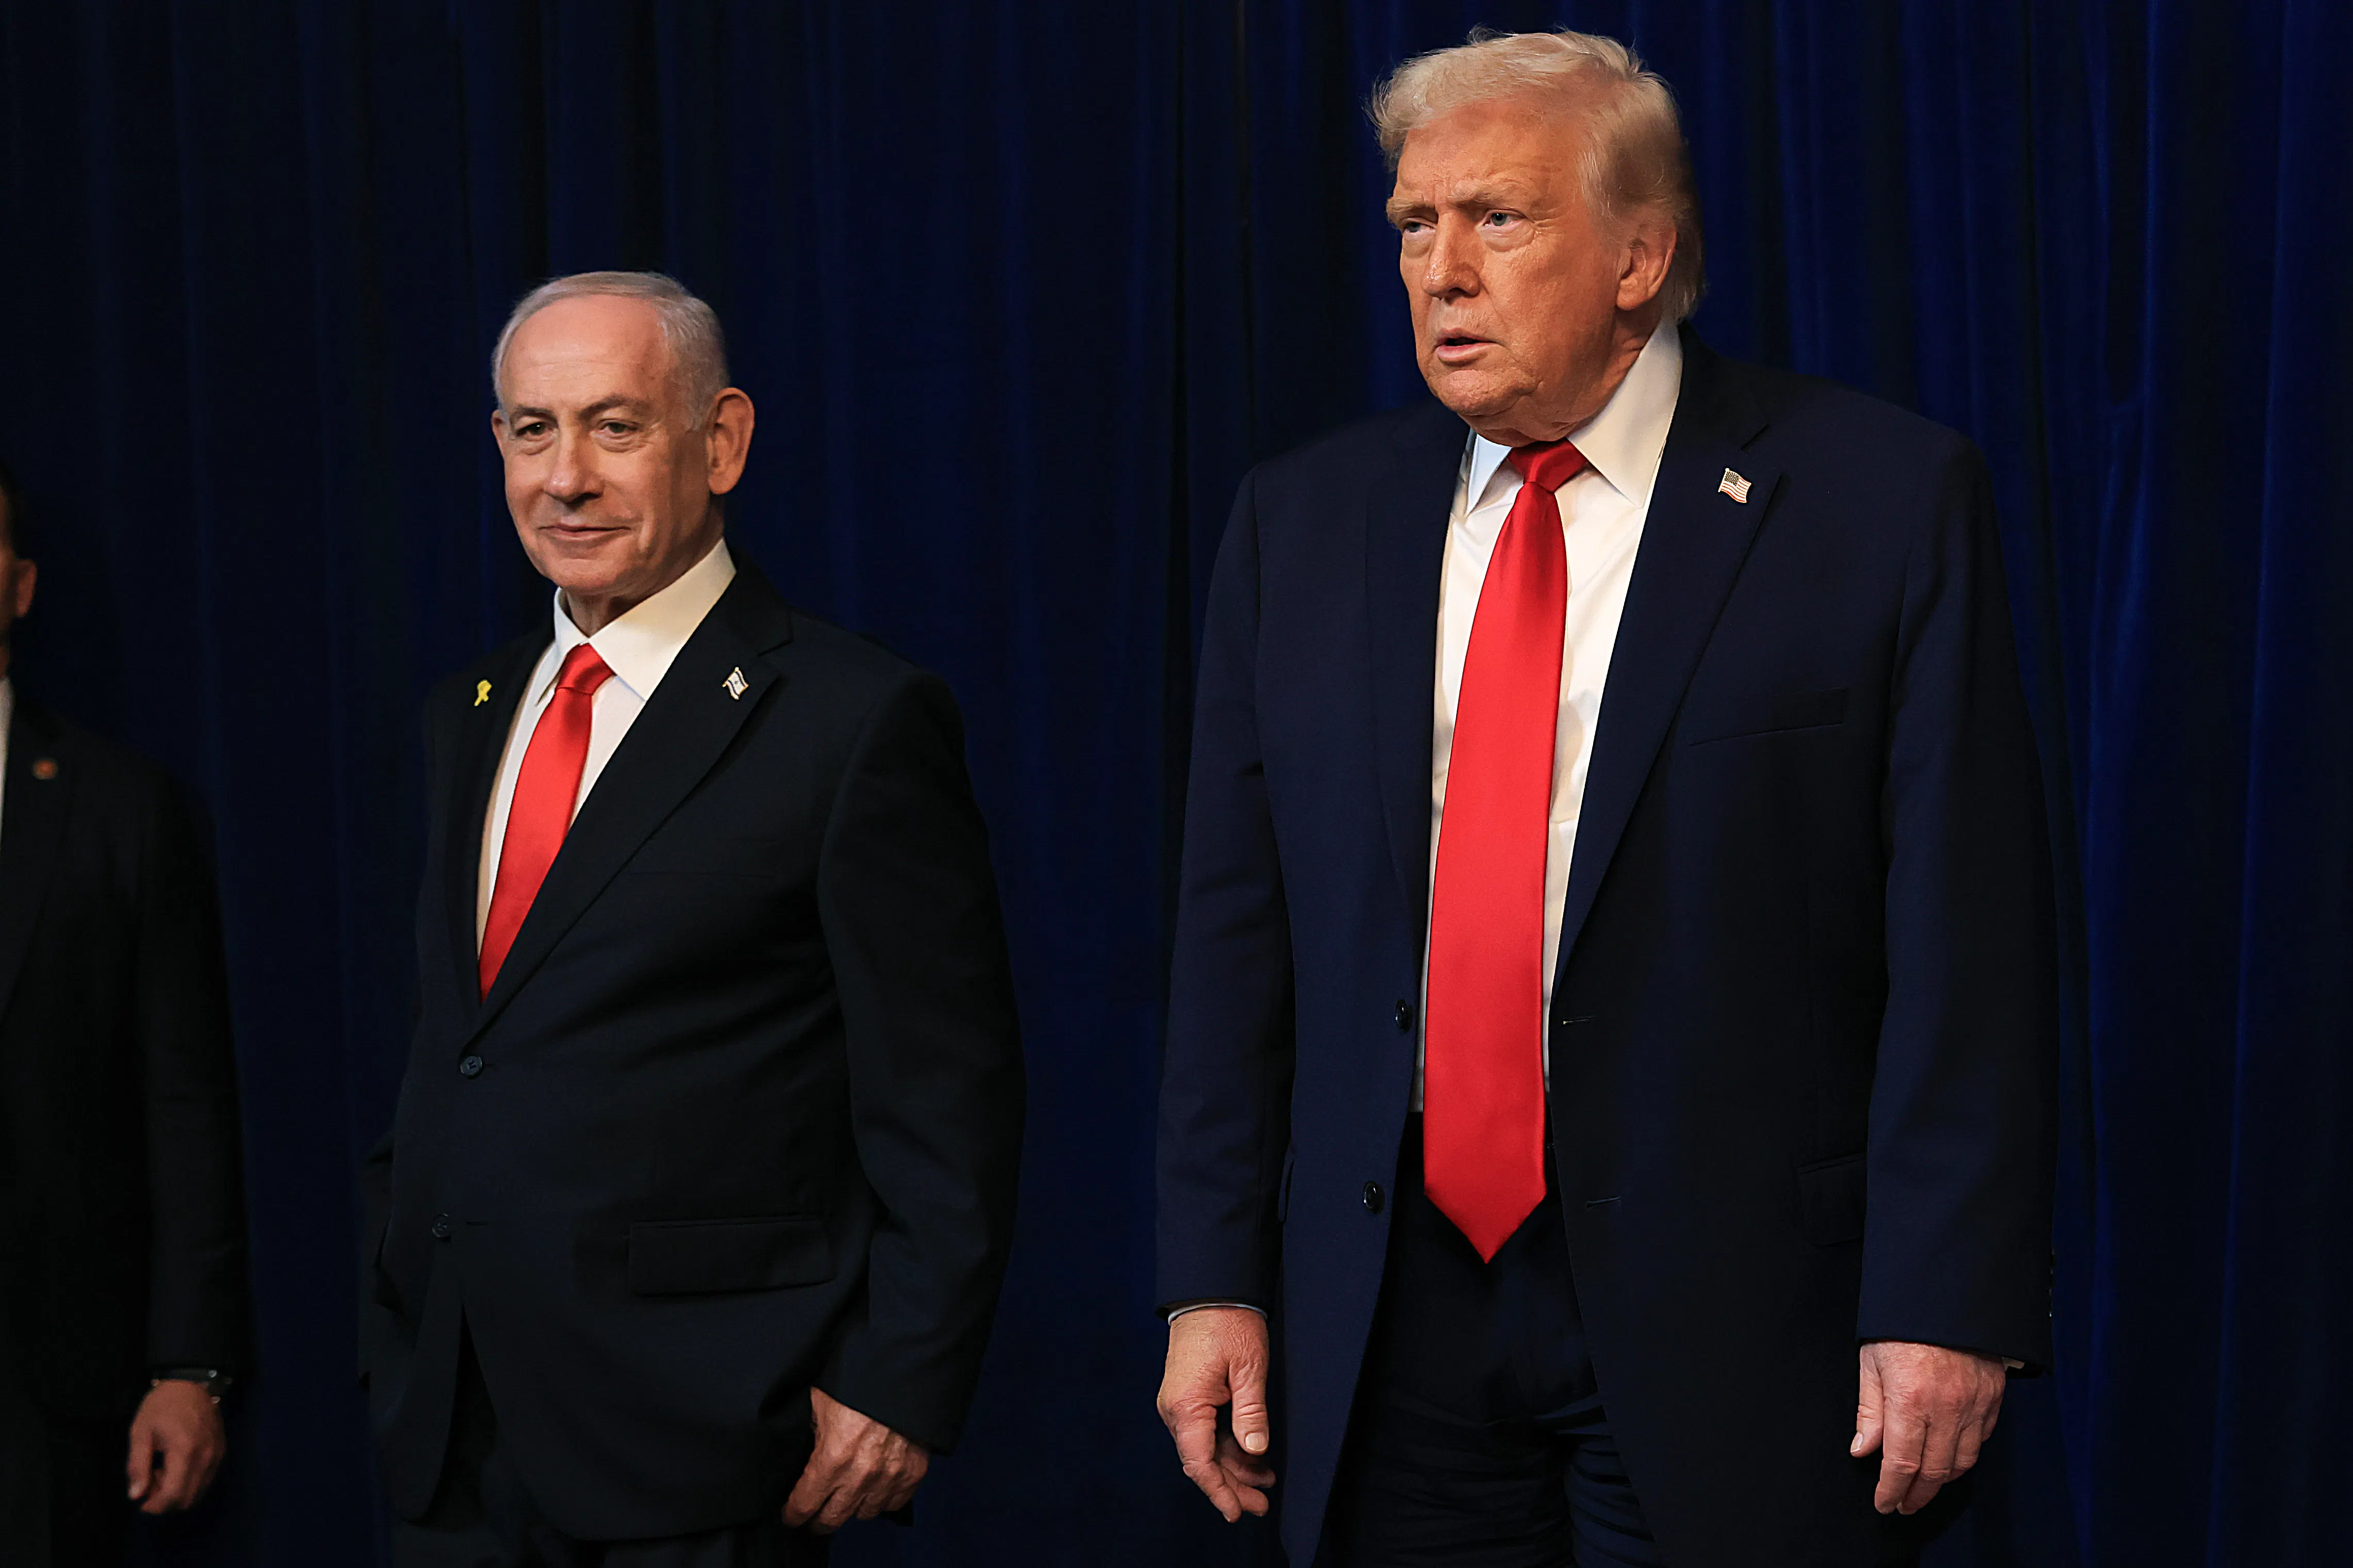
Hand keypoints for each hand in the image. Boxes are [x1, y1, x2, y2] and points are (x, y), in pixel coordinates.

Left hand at [125, 1380, 225, 1513]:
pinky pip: (206, 1480)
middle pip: (188, 1500)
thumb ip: (137, 1466)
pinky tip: (177, 1466)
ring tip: (162, 1473)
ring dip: (178, 1493)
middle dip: (166, 1502)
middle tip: (150, 1484)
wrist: (192, 1383)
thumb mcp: (140, 1433)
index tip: (141, 1502)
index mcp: (184, 1451)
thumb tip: (136, 1496)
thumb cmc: (161, 1406)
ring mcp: (216, 1455)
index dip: (155, 1507)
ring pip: (198, 1493)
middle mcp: (206, 1457)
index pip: (173, 1495)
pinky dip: (189, 1483)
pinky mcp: (221, 1452)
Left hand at [783, 1388, 929, 1532]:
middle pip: (831, 1520)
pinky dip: (882, 1500)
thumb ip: (810, 1430)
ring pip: (863, 1515)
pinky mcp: (912, 1474)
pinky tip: (874, 1490)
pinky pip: (892, 1504)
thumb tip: (801, 1445)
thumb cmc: (859, 1384)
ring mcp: (889, 1478)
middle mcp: (860, 1476)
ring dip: (852, 1509)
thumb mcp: (820, 1403)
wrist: (903, 1373)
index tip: (790, 1516)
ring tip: (846, 1500)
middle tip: (813, 1518)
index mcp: (832, 1459)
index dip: (792, 1515)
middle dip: (817, 1522)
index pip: (803, 1506)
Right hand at [1157, 1306, 1274, 1521]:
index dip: (1219, 1492)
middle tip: (1261, 1505)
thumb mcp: (1249, 1367)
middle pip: (1202, 1461)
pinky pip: (1206, 1431)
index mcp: (1186, 1405)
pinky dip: (1228, 1446)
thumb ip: (1251, 1412)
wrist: (1209, 1290)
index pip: (1199, 1463)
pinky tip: (1252, 1456)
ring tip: (1265, 1483)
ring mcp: (1179, 1403)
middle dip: (1231, 1486)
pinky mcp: (1188, 1396)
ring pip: (1205, 1448)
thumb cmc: (1228, 1322)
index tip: (1236, 1513)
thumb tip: (1254, 1450)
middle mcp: (1176, 1409)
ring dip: (1233, 1467)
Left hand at [1852, 1340, 2006, 1515]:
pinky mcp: (1993, 1397)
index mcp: (1910, 1401)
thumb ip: (1869, 1410)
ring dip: (1943, 1481)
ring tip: (1925, 1488)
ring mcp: (1974, 1404)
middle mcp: (1946, 1408)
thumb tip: (1863, 1449)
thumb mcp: (1871, 1362)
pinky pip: (1982, 1439)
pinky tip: (1950, 1458)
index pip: (1901, 1464)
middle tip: (1903, 1504)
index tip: (1884, 1503)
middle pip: (1934, 1471)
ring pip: (1963, 1461)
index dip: (1892, 1490)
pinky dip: (1966, 1455)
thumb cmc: (1902, 1324)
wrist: (1946, 1293)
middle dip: (1917, 1494)